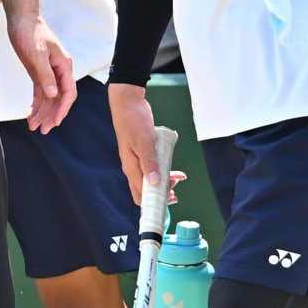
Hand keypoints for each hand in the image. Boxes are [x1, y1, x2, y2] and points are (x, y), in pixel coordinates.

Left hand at [10, 11, 75, 131]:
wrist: (22, 19)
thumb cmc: (31, 33)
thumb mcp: (38, 54)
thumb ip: (45, 75)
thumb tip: (54, 94)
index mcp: (64, 66)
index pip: (68, 92)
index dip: (63, 109)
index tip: (55, 122)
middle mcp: (60, 71)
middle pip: (60, 98)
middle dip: (52, 115)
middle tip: (43, 130)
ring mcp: (50, 72)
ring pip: (50, 97)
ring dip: (43, 112)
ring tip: (33, 126)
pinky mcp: (39, 72)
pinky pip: (41, 92)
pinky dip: (37, 104)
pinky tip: (31, 114)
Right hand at [106, 81, 183, 208]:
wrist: (128, 102)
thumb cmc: (134, 120)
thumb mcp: (144, 142)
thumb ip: (150, 163)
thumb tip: (156, 183)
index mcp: (131, 167)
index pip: (140, 195)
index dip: (154, 203)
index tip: (168, 204)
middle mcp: (132, 167)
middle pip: (145, 190)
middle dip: (161, 194)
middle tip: (176, 193)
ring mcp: (137, 160)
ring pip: (150, 179)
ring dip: (165, 182)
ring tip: (179, 179)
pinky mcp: (142, 153)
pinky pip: (153, 167)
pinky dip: (164, 170)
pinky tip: (175, 169)